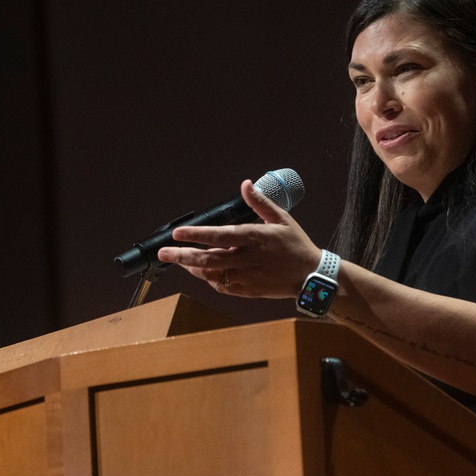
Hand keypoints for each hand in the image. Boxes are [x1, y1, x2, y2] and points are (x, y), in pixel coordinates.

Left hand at [157, 180, 319, 297]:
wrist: (311, 278)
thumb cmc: (296, 246)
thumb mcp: (282, 219)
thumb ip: (260, 202)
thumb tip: (245, 184)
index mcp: (254, 239)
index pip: (219, 236)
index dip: (196, 235)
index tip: (177, 233)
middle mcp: (246, 260)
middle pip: (208, 259)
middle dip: (182, 256)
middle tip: (164, 253)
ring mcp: (245, 278)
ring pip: (211, 274)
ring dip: (192, 268)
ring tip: (178, 261)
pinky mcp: (247, 291)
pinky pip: (221, 286)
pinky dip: (208, 278)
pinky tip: (202, 272)